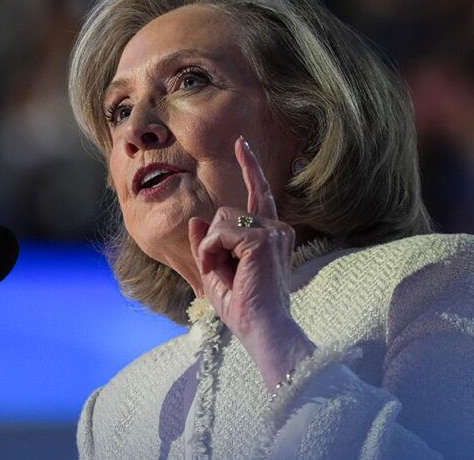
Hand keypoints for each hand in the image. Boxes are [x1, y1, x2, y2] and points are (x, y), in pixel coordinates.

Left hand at [188, 136, 314, 390]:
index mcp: (271, 236)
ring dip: (212, 249)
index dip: (249, 167)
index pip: (258, 194)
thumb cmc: (245, 309)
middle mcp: (277, 229)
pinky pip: (220, 232)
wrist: (263, 330)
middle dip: (213, 242)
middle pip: (226, 212)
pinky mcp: (262, 239)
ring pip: (222, 220)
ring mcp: (272, 232)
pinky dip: (212, 252)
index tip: (241, 143)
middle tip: (224, 273)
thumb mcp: (217, 273)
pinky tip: (225, 270)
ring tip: (226, 275)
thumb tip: (197, 220)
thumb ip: (207, 245)